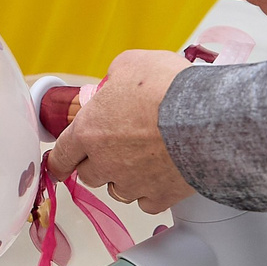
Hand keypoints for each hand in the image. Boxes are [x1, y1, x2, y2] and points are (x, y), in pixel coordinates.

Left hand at [47, 50, 193, 210]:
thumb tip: (115, 82)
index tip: (59, 166)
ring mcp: (132, 183)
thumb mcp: (132, 64)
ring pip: (118, 190)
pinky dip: (152, 191)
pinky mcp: (160, 197)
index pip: (61, 155)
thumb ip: (115, 77)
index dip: (59, 162)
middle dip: (98, 163)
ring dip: (124, 178)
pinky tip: (162, 175)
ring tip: (144, 159)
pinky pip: (148, 201)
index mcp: (89, 131)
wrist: (207, 118)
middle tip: (116, 148)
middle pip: (89, 175)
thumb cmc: (169, 89)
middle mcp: (105, 162)